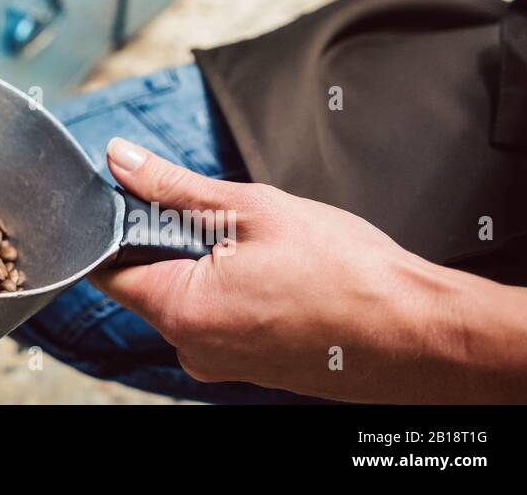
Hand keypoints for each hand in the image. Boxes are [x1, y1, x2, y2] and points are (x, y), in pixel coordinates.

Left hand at [92, 138, 462, 402]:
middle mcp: (192, 348)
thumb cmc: (347, 273)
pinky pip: (217, 318)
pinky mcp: (245, 366)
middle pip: (146, 281)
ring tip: (262, 252)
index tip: (143, 200)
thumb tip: (120, 159)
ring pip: (185, 297)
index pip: (108, 268)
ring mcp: (220, 363)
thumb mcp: (251, 209)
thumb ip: (173, 186)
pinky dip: (231, 290)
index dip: (117, 227)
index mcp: (182, 310)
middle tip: (227, 222)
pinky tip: (275, 277)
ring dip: (206, 265)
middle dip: (170, 243)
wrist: (419, 333)